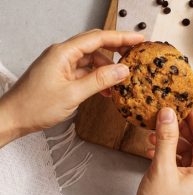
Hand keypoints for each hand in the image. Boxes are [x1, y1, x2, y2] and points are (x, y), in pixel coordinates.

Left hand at [0, 29, 143, 146]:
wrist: (12, 118)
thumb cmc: (34, 106)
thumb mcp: (73, 94)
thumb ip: (100, 80)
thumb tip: (122, 71)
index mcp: (63, 52)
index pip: (98, 38)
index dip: (121, 38)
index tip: (138, 40)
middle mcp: (62, 54)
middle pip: (96, 45)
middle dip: (117, 49)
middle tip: (135, 55)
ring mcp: (61, 64)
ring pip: (91, 59)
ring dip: (107, 68)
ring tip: (120, 81)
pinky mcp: (61, 74)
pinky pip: (85, 70)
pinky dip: (97, 77)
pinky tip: (105, 89)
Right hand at [134, 106, 192, 194]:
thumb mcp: (161, 169)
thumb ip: (166, 139)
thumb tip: (168, 114)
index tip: (186, 101)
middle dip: (180, 127)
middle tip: (168, 111)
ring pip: (185, 152)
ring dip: (171, 140)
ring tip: (155, 131)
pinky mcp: (184, 185)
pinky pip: (179, 162)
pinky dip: (167, 153)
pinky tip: (153, 149)